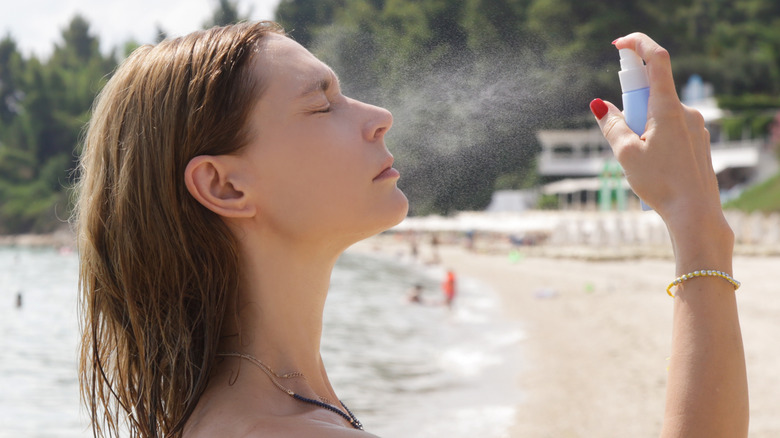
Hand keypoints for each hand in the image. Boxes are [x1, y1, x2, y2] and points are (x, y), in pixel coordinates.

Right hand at [590, 33, 732, 271]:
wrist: (695, 213)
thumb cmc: (660, 184)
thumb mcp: (625, 154)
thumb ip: (611, 125)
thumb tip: (599, 105)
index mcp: (668, 108)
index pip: (656, 60)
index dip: (638, 44)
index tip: (619, 44)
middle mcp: (686, 112)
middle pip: (652, 92)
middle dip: (630, 103)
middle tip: (622, 134)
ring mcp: (696, 127)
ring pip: (660, 113)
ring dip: (641, 124)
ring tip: (638, 160)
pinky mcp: (699, 142)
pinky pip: (671, 128)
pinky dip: (654, 136)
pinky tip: (652, 165)